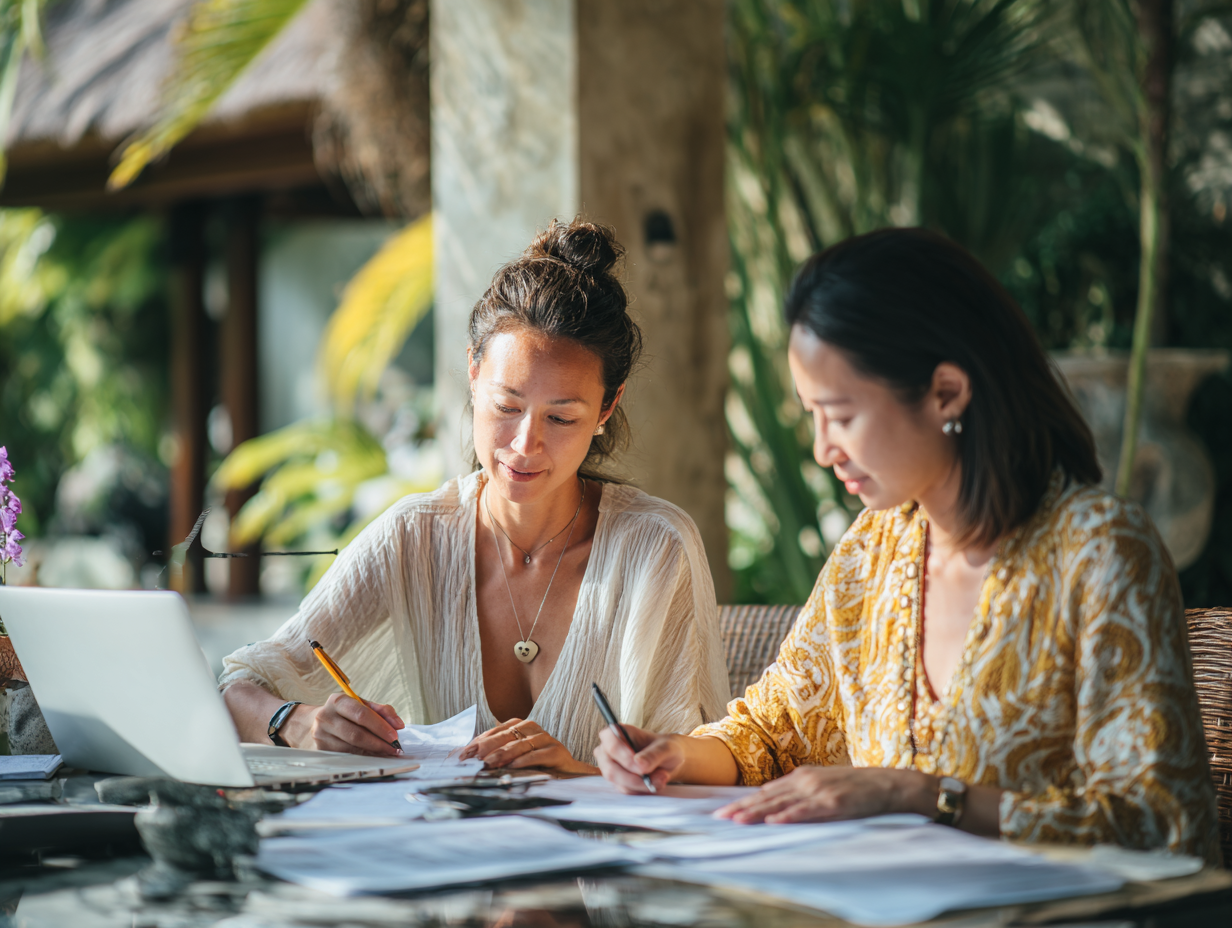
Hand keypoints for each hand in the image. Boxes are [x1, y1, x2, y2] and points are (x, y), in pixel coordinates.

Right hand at [284, 694, 404, 756]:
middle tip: (394, 748)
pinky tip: (373, 757)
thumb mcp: (360, 705)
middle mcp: (326, 717)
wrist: (310, 724)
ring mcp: (320, 735)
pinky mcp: (320, 750)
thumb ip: (381, 711)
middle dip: (379, 742)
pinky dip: (363, 757)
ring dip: (373, 752)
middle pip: (356, 734)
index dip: (380, 726)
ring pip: (351, 748)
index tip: (395, 735)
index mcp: (338, 701)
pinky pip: (346, 756)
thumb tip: (398, 724)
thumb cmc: (343, 713)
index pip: (361, 714)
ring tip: (387, 753)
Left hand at [459, 718, 596, 774]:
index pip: (494, 731)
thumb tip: (467, 757)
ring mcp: (545, 739)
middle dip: (485, 749)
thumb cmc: (537, 764)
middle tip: (471, 760)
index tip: (463, 755)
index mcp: (520, 726)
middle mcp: (532, 729)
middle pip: (505, 736)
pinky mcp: (557, 751)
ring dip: (501, 755)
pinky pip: (538, 754)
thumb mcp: (514, 757)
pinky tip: (513, 766)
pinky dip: (524, 760)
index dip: (478, 742)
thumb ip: (495, 753)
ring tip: (487, 764)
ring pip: (519, 745)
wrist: (568, 772)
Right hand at [593, 724, 680, 793]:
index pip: (610, 743)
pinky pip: (626, 790)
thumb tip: (639, 764)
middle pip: (611, 769)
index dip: (624, 756)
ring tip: (661, 777)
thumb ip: (654, 754)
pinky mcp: (616, 781)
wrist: (668, 761)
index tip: (642, 767)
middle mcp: (609, 749)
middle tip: (659, 777)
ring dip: (643, 785)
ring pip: (619, 783)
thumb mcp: (666, 748)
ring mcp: (610, 766)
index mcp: (618, 732)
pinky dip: (642, 789)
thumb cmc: (664, 748)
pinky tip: (654, 782)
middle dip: (636, 778)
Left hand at [715, 765, 935, 823]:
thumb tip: (774, 802)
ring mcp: (819, 791)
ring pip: (781, 804)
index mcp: (802, 776)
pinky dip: (789, 816)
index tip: (725, 811)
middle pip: (768, 797)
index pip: (766, 792)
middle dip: (742, 808)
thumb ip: (800, 791)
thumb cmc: (855, 786)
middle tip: (720, 818)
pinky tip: (773, 822)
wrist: (887, 784)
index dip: (745, 802)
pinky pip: (806, 811)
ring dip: (757, 813)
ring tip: (737, 820)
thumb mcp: (823, 783)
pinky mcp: (833, 803)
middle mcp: (806, 781)